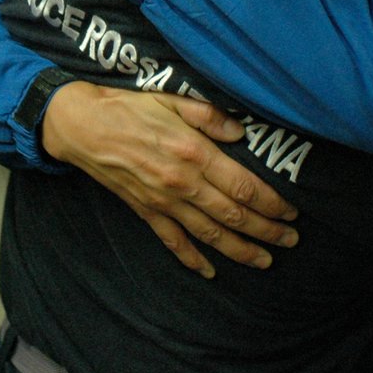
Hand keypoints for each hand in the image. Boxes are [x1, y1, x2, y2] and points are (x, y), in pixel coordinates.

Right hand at [40, 82, 299, 277]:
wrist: (81, 126)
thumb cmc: (128, 108)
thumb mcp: (172, 100)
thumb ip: (209, 116)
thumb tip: (241, 132)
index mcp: (194, 152)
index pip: (243, 186)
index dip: (271, 203)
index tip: (292, 212)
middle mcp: (183, 183)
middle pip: (234, 215)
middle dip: (267, 230)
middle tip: (291, 240)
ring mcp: (163, 202)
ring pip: (210, 235)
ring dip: (241, 250)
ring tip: (266, 260)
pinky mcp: (145, 212)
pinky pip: (173, 242)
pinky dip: (193, 260)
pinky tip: (211, 272)